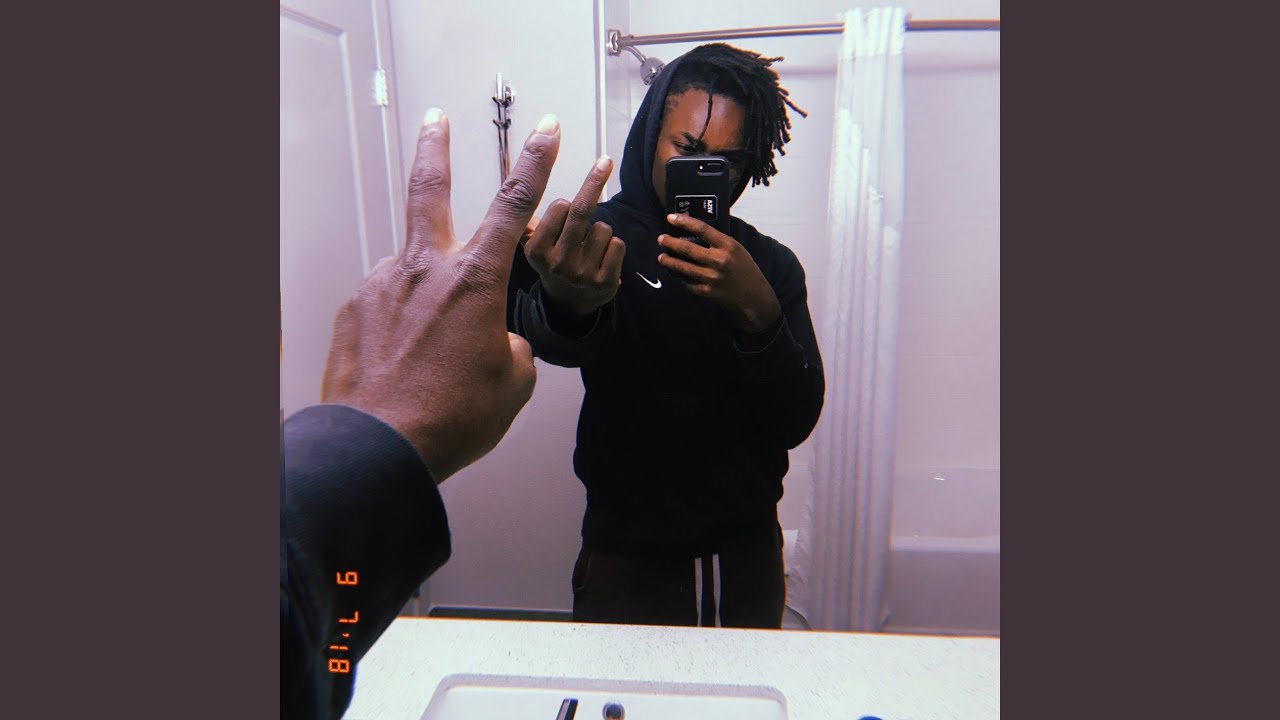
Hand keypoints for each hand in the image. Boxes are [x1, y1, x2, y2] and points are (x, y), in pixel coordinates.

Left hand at [320, 109, 562, 481]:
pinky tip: (403, 367)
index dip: (535, 162)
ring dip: (425, 298)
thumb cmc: (450, 417)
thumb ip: (511, 346)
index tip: (546, 129)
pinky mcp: (352, 312)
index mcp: (475, 280)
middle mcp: (423, 269)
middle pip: (428, 187)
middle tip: (435, 118)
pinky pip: (386, 310)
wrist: (377, 447)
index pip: (514, 205)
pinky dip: (400, 330)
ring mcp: (381, 286)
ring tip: (430, 356)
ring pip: (411, 272)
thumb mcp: (512, 383)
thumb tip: (496, 340)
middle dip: (436, 146)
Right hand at [523, 156, 625, 316]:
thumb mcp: (533, 241)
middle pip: (582, 210)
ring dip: (600, 230)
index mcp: (536, 251)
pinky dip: (613, 245)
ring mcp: (583, 275)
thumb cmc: (553, 260)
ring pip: (603, 227)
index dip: (564, 205)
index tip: (564, 207)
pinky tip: (601, 259)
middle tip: (606, 161)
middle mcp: (558, 265)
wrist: (569, 304)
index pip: (559, 207)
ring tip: (588, 248)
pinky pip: (617, 243)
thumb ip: (526, 213)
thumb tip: (522, 170)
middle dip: (594, 180)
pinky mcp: (606, 283)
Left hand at [657, 213, 782, 334]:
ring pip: (682, 266)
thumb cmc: (745, 270)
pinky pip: (686, 282)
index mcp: (727, 246)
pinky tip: (676, 272)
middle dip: (670, 242)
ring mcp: (711, 277)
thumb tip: (695, 232)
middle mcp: (718, 260)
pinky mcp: (706, 292)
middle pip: (687, 248)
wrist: (753, 297)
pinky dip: (680, 276)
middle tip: (661, 239)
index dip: (684, 221)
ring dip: (668, 260)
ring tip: (661, 257)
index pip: (702, 228)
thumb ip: (718, 242)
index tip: (671, 217)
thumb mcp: (737, 250)